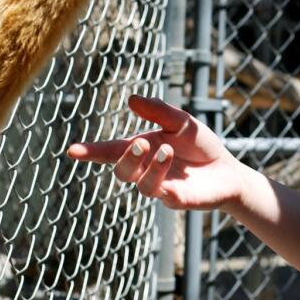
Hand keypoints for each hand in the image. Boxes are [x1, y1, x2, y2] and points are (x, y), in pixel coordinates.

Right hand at [67, 95, 248, 210]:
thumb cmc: (200, 145)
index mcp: (142, 149)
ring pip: (141, 184)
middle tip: (142, 144)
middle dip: (126, 158)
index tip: (72, 151)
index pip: (111, 151)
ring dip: (150, 166)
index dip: (91, 152)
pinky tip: (170, 167)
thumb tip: (131, 99)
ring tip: (165, 149)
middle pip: (121, 171)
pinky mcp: (177, 200)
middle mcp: (145, 170)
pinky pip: (163, 194)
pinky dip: (163, 179)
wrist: (228, 170)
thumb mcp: (180, 121)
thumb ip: (158, 111)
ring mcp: (160, 187)